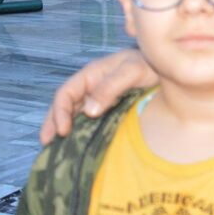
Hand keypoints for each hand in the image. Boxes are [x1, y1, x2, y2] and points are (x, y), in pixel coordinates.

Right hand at [40, 48, 158, 143]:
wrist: (167, 69)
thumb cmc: (149, 65)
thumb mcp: (132, 71)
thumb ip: (111, 87)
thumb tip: (88, 111)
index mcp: (91, 74)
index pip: (66, 94)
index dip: (59, 112)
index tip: (62, 131)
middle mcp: (90, 87)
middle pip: (64, 106)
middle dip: (53, 123)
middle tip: (46, 144)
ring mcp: (98, 98)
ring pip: (74, 115)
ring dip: (63, 129)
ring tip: (55, 149)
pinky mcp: (108, 109)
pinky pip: (88, 121)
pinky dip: (80, 132)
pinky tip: (78, 145)